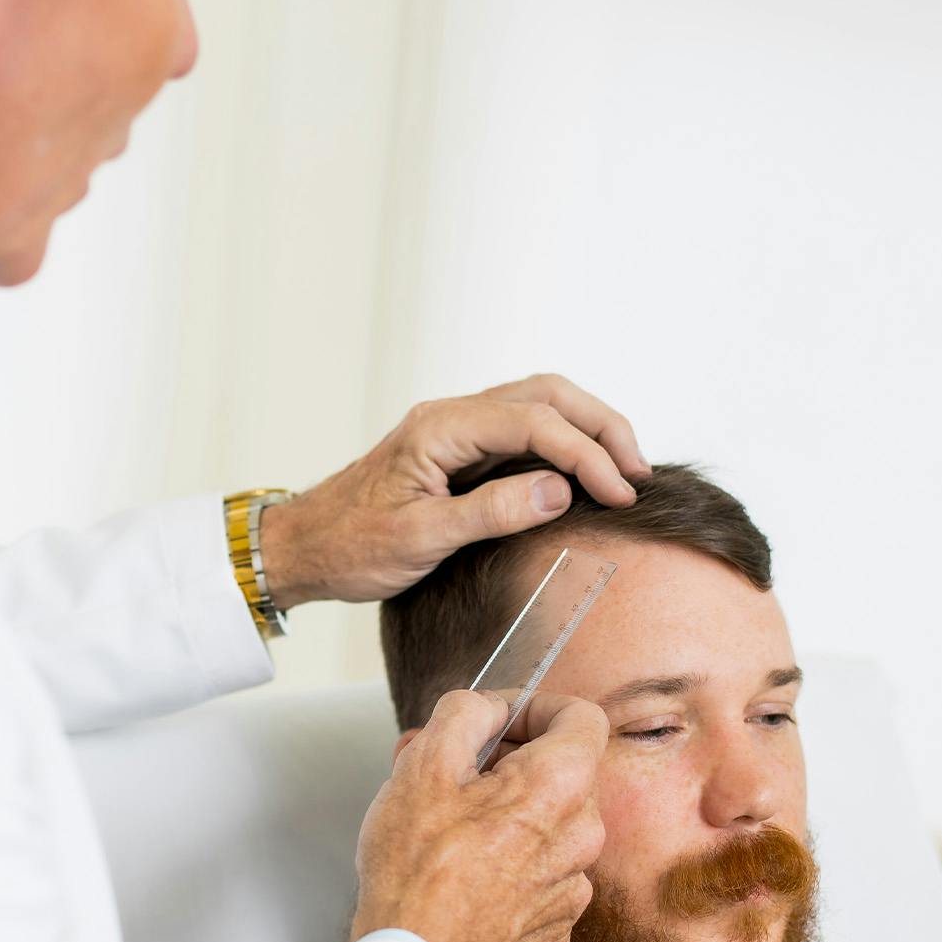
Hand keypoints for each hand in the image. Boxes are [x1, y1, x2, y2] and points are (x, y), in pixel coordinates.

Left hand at [258, 374, 647, 606]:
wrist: (304, 547)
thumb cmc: (350, 546)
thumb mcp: (421, 539)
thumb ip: (490, 511)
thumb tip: (559, 490)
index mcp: (440, 429)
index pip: (534, 422)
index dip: (586, 454)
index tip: (619, 493)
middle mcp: (450, 416)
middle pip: (547, 395)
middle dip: (600, 427)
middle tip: (637, 474)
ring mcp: (455, 429)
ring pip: (539, 404)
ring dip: (587, 430)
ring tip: (622, 471)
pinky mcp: (458, 449)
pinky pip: (522, 428)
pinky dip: (562, 442)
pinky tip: (582, 473)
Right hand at [350, 688, 609, 941]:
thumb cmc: (416, 868)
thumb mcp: (424, 763)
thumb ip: (465, 714)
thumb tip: (487, 708)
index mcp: (560, 785)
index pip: (581, 716)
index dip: (535, 706)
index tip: (498, 720)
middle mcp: (582, 835)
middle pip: (561, 772)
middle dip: (507, 761)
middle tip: (451, 770)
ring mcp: (573, 886)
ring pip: (549, 824)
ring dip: (506, 813)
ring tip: (448, 824)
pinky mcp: (555, 925)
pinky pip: (541, 873)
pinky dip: (509, 862)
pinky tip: (464, 871)